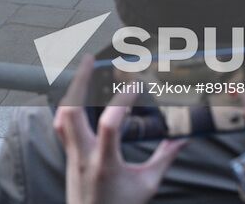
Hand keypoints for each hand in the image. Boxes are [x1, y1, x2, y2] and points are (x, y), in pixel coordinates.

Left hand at [54, 55, 184, 203]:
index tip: (134, 85)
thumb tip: (183, 139)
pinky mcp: (68, 154)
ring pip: (62, 116)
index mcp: (105, 163)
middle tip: (90, 60)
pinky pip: (61, 125)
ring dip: (71, 91)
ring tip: (82, 72)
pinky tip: (75, 96)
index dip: (122, 102)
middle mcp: (83, 155)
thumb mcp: (147, 185)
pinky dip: (67, 107)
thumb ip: (164, 159)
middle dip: (79, 83)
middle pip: (72, 112)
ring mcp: (72, 154)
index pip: (109, 125)